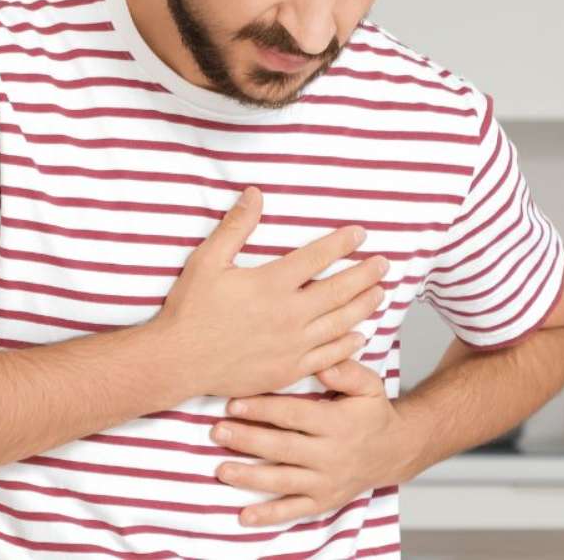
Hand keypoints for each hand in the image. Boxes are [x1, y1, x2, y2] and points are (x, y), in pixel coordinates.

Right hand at [152, 186, 389, 398]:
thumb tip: (255, 194)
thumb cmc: (190, 309)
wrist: (178, 361)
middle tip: (384, 264)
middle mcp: (289, 314)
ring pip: (340, 323)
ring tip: (381, 293)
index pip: (317, 258)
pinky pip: (328, 356)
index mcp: (271, 284)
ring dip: (364, 306)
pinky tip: (359, 335)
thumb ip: (236, 226)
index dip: (341, 243)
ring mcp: (292, 345)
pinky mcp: (288, 370)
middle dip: (365, 274)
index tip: (359, 234)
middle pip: (338, 291)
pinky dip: (348, 344)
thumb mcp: (208, 260)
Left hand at [207, 357, 418, 527]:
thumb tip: (321, 363)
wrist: (394, 450)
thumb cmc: (371, 412)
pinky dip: (269, 515)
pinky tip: (245, 516)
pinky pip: (294, 510)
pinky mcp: (324, 501)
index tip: (233, 403)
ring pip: (284, 480)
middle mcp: (332, 455)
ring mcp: (327, 481)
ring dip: (250, 477)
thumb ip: (346, 371)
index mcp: (338, 424)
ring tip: (221, 470)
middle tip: (217, 432)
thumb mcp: (368, 385)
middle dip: (248, 441)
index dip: (262, 410)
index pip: (294, 416)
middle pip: (283, 448)